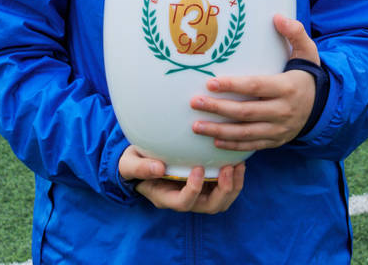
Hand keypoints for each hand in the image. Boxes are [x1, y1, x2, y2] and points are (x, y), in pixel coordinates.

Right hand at [118, 145, 244, 213]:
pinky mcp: (206, 183)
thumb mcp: (130, 163)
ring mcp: (198, 193)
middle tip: (228, 168)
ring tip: (237, 165)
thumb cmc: (135, 163)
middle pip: (210, 206)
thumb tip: (159, 168)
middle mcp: (185, 199)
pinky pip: (225, 188)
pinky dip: (235, 178)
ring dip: (233, 186)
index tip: (198, 168)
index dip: (194, 189)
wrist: (141, 161)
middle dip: (223, 190)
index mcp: (166, 197)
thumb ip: (140, 168)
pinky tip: (238, 160)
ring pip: (221, 201)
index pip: (184, 203)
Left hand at [191, 15, 318, 151]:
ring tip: (196, 125)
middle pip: (246, 112)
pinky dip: (233, 146)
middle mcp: (284, 111)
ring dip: (219, 131)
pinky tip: (214, 141)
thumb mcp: (307, 51)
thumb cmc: (307, 74)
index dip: (233, 86)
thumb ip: (294, 32)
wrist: (323, 105)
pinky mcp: (276, 140)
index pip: (256, 86)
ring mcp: (280, 129)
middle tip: (195, 103)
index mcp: (288, 87)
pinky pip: (252, 145)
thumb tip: (277, 17)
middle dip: (218, 108)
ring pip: (246, 133)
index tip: (211, 82)